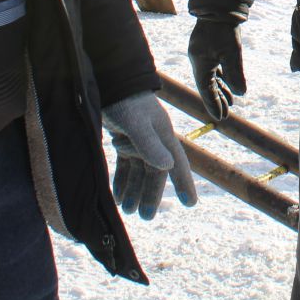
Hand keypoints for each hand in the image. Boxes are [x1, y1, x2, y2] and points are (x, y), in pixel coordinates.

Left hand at [101, 91, 198, 219]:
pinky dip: (122, 179)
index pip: (178, 164)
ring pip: (138, 171)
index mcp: (163, 136)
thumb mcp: (137, 124)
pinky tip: (116, 195)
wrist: (108, 83)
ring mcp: (138, 140)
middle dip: (150, 194)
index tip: (191, 203)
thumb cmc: (125, 102)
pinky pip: (125, 164)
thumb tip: (166, 167)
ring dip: (134, 190)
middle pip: (155, 173)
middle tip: (145, 216)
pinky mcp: (124, 138)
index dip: (184, 183)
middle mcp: (154, 140)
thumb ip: (149, 145)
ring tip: (127, 210)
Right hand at [188, 18, 246, 119]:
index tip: (220, 118)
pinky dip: (221, 79)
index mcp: (200, 64)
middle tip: (225, 114)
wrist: (219, 7)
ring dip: (220, 90)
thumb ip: (235, 74)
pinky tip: (229, 85)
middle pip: (207, 86)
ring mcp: (202, 54)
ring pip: (211, 78)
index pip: (206, 90)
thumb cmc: (224, 30)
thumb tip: (241, 93)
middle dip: (216, 100)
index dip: (213, 105)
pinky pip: (213, 69)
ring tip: (230, 102)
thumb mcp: (232, 53)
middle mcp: (198, 61)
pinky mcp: (208, 49)